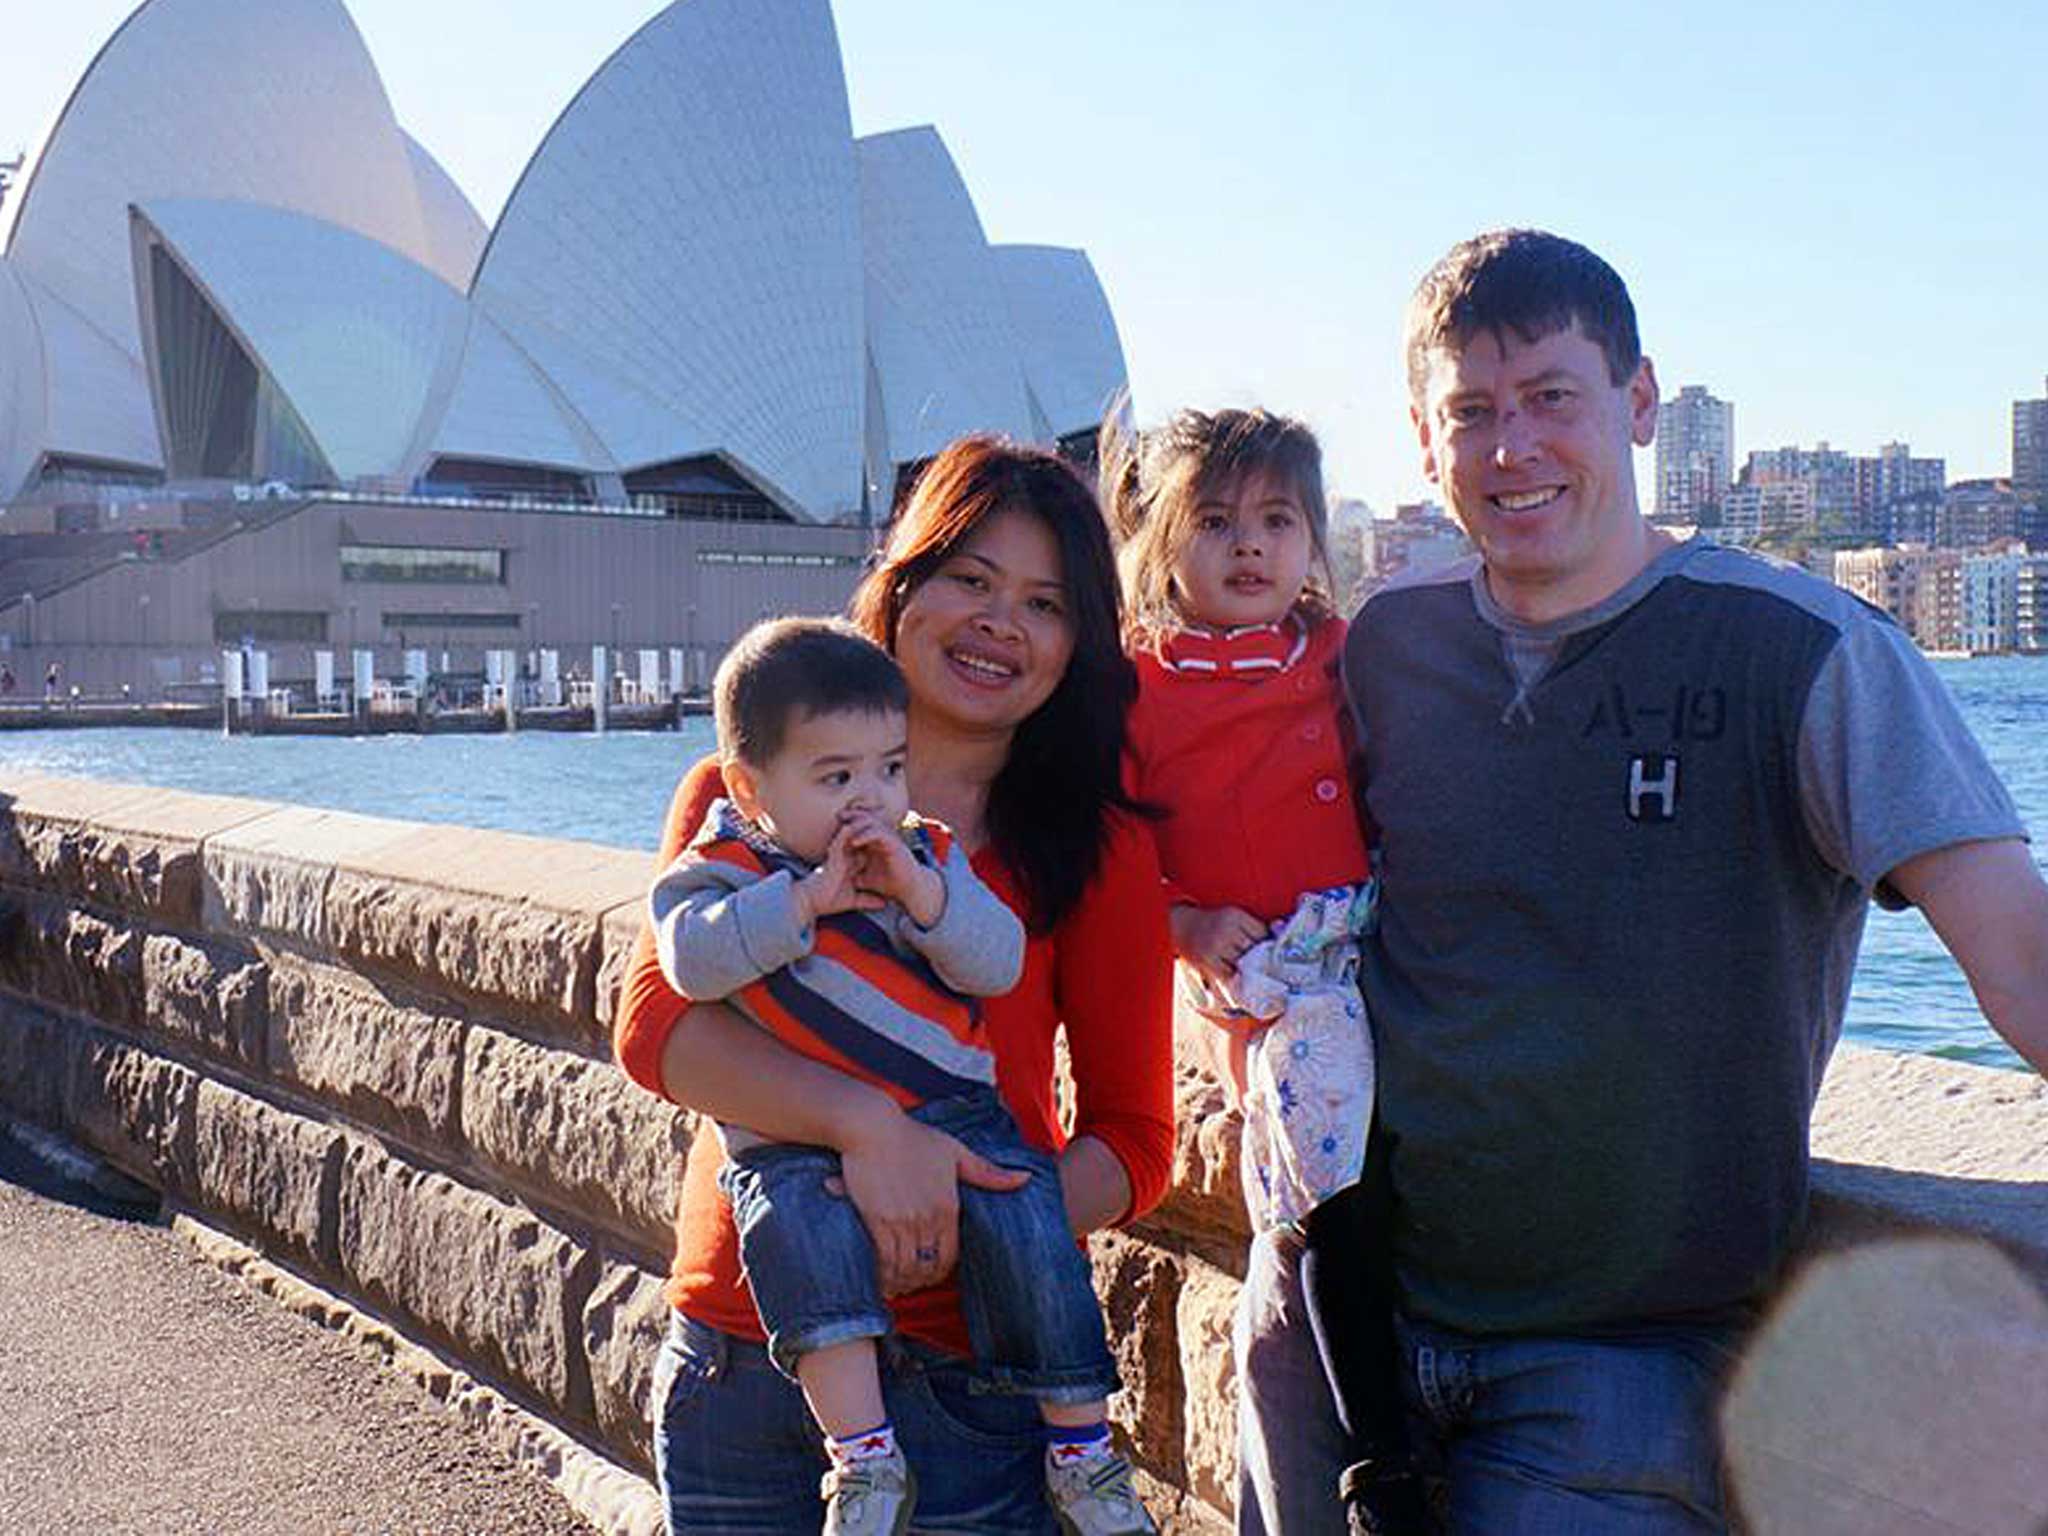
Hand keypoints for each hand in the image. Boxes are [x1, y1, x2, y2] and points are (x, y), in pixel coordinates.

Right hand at [793, 821, 882, 926]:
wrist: (812, 901)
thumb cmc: (830, 900)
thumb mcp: (855, 901)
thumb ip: (869, 900)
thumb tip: (884, 904)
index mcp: (850, 864)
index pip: (867, 851)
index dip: (880, 846)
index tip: (894, 843)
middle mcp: (845, 856)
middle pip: (862, 839)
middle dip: (875, 831)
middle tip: (892, 823)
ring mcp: (839, 852)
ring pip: (854, 834)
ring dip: (866, 826)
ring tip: (880, 817)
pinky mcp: (834, 852)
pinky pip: (845, 836)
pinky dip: (854, 829)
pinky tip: (866, 822)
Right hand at [835, 1102, 1029, 1294]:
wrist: (872, 1128)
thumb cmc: (912, 1138)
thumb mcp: (955, 1152)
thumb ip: (987, 1172)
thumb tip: (1025, 1178)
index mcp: (949, 1206)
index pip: (951, 1255)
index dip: (942, 1270)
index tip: (935, 1273)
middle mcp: (927, 1217)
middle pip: (928, 1266)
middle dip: (922, 1280)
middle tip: (914, 1285)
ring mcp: (902, 1221)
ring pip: (906, 1268)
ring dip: (902, 1282)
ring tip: (897, 1286)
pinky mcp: (876, 1220)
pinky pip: (883, 1260)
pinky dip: (883, 1275)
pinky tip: (882, 1280)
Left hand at [841, 812, 945, 926]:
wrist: (909, 891)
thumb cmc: (890, 884)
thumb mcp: (866, 879)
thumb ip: (853, 874)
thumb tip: (837, 877)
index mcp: (876, 843)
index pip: (861, 826)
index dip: (848, 823)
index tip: (833, 825)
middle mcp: (884, 838)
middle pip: (866, 819)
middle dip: (852, 816)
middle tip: (837, 816)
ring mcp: (890, 839)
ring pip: (872, 823)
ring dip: (857, 823)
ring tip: (843, 827)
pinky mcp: (895, 844)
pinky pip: (879, 834)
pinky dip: (866, 835)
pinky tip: (854, 842)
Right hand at [1170, 903, 1266, 987]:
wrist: (1181, 925)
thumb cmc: (1213, 922)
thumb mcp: (1233, 915)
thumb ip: (1253, 926)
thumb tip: (1276, 939)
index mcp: (1235, 916)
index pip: (1262, 933)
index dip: (1266, 942)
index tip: (1268, 948)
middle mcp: (1226, 931)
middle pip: (1254, 949)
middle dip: (1259, 956)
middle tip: (1262, 961)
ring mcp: (1216, 948)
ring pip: (1243, 963)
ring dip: (1248, 968)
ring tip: (1249, 968)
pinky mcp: (1208, 962)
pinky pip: (1229, 975)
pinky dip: (1235, 976)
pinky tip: (1237, 975)